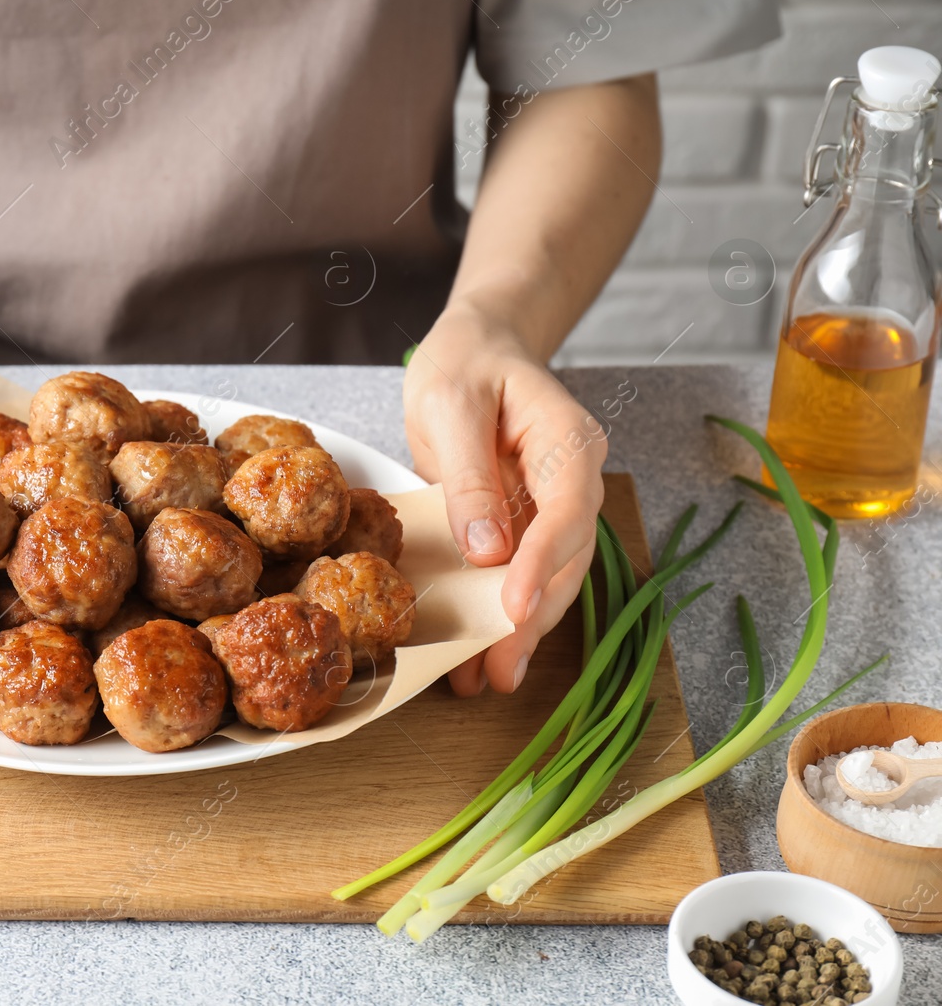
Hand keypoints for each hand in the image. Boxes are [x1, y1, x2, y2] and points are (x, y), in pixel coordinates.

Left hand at [402, 302, 605, 695]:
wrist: (475, 348)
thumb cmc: (464, 365)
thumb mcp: (453, 405)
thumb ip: (470, 477)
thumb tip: (487, 551)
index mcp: (569, 440)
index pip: (567, 511)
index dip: (543, 564)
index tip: (514, 608)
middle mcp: (574, 480)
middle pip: (567, 558)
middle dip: (533, 617)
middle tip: (500, 668)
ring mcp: (555, 507)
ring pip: (552, 578)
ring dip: (520, 631)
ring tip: (487, 678)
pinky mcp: (528, 526)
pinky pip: (521, 576)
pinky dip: (501, 617)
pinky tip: (477, 659)